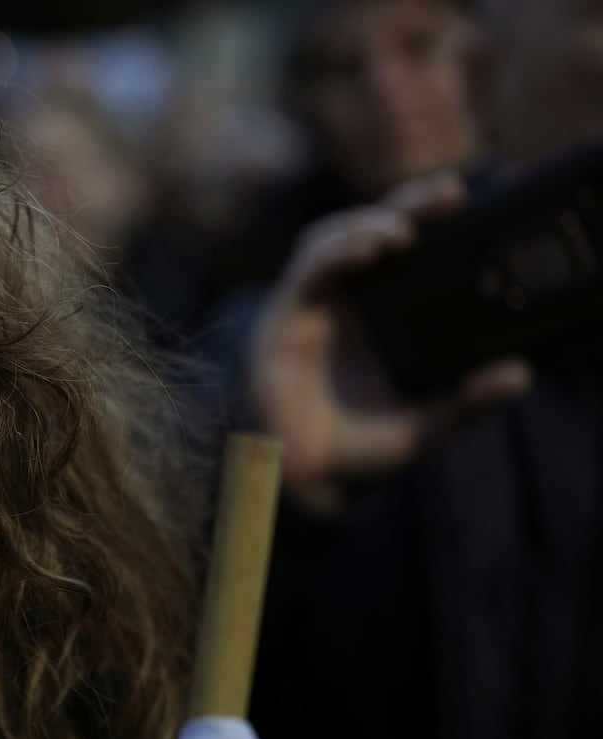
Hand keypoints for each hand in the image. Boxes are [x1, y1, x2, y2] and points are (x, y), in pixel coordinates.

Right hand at [247, 171, 531, 509]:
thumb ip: (467, 402)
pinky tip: (366, 250)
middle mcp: (349, 300)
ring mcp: (315, 304)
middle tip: (450, 194)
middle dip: (410, 203)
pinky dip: (334, 253)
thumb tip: (519, 376)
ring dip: (366, 224)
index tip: (469, 201)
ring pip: (334, 238)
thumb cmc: (358, 447)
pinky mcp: (284, 314)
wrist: (305, 479)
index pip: (410, 250)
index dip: (434, 220)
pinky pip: (308, 270)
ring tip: (399, 232)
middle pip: (374, 228)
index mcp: (384, 313)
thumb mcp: (423, 426)